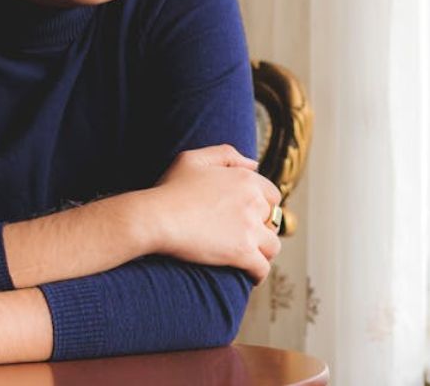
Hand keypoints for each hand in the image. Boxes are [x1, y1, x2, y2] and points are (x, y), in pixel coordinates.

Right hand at [148, 144, 283, 283]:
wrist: (156, 217)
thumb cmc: (170, 188)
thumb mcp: (194, 159)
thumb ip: (226, 155)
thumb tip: (254, 164)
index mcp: (246, 179)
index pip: (272, 195)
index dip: (264, 207)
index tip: (253, 217)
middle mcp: (254, 202)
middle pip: (272, 221)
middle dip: (263, 229)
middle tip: (248, 238)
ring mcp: (250, 228)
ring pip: (273, 246)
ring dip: (264, 252)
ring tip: (252, 258)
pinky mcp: (242, 252)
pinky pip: (262, 268)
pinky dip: (259, 274)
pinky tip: (250, 276)